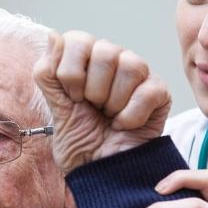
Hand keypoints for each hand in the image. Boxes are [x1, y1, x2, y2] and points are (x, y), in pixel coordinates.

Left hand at [33, 31, 170, 172]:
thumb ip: (48, 72)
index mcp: (85, 58)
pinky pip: (147, 91)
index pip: (77, 39)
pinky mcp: (160, 92)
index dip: (71, 73)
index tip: (73, 98)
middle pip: (105, 51)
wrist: (102, 172)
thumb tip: (53, 34)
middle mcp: (112, 59)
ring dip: (113, 102)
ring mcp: (139, 74)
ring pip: (130, 65)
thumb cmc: (80, 140)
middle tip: (93, 109)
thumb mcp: (55, 108)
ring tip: (109, 116)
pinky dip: (131, 116)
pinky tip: (125, 125)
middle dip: (93, 90)